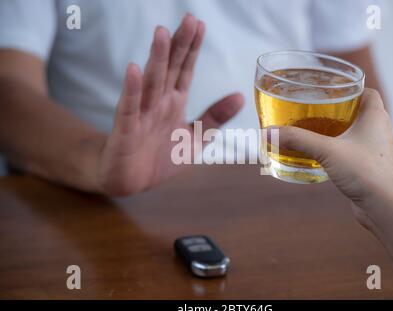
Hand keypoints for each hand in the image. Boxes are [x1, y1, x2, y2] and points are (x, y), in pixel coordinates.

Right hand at [97, 14, 243, 195]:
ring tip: (162, 34)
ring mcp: (141, 114)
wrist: (131, 182)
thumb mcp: (194, 138)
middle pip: (169, 68)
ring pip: (151, 82)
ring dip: (156, 59)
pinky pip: (129, 108)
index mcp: (173, 102)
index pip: (184, 69)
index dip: (192, 48)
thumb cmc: (159, 157)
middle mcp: (158, 103)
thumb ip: (214, 117)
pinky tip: (134, 70)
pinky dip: (132, 90)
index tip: (199, 25)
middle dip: (179, 44)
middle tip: (189, 19)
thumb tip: (240, 96)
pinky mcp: (126, 131)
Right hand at [273, 89, 392, 227]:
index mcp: (375, 117)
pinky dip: (339, 149)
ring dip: (338, 130)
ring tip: (315, 131)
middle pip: (359, 111)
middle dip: (339, 109)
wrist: (384, 205)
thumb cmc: (365, 172)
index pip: (367, 92)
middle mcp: (379, 130)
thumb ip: (297, 139)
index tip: (331, 90)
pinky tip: (322, 155)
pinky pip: (354, 151)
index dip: (351, 88)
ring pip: (356, 132)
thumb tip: (269, 132)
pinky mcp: (370, 166)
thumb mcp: (326, 150)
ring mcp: (375, 150)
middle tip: (316, 109)